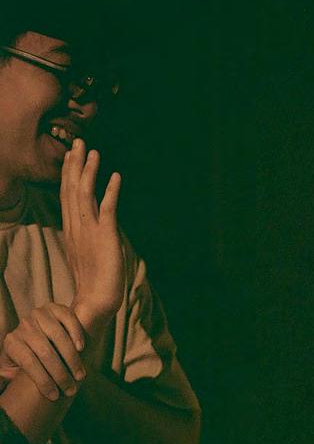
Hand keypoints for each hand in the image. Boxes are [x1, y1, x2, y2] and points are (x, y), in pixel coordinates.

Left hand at [0, 304, 86, 399]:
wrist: (38, 332)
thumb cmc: (27, 357)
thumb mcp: (11, 368)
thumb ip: (5, 378)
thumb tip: (2, 387)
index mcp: (12, 342)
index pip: (28, 362)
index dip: (43, 380)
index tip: (55, 396)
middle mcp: (24, 326)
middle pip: (45, 352)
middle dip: (60, 374)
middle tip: (71, 389)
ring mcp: (40, 315)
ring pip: (58, 337)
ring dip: (72, 359)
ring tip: (80, 375)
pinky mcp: (56, 308)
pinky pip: (68, 320)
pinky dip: (76, 334)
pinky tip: (81, 349)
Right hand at [59, 140, 124, 331]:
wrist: (97, 300)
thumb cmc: (95, 280)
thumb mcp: (87, 252)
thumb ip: (87, 236)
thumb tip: (92, 224)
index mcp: (72, 230)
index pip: (67, 195)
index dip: (68, 174)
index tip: (70, 155)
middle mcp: (77, 227)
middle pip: (71, 189)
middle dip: (74, 165)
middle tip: (78, 142)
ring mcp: (90, 231)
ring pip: (84, 194)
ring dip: (89, 172)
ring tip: (93, 152)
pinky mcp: (106, 237)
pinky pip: (107, 210)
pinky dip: (111, 192)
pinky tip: (116, 177)